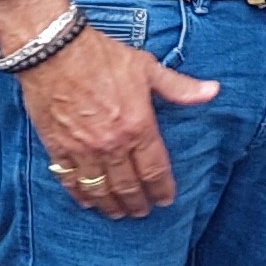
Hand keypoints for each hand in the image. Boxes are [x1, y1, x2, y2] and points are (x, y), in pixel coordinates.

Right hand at [14, 23, 218, 220]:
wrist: (54, 51)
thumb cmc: (101, 56)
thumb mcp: (147, 68)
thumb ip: (178, 87)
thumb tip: (212, 91)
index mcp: (137, 126)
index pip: (155, 169)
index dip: (162, 188)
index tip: (165, 199)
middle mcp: (111, 144)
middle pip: (128, 185)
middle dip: (137, 202)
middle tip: (142, 212)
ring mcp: (83, 149)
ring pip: (100, 189)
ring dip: (110, 205)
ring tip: (118, 213)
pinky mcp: (57, 147)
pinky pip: (70, 180)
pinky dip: (80, 195)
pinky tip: (86, 201)